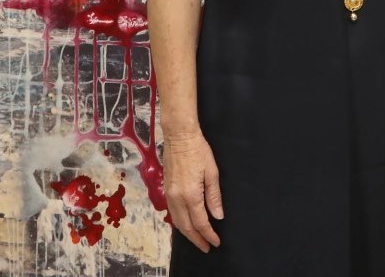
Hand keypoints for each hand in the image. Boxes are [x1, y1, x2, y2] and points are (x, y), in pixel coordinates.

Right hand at [164, 131, 222, 251]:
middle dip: (197, 239)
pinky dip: (180, 222)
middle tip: (207, 247)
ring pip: (177, 221)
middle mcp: (177, 198)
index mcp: (190, 195)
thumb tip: (218, 216)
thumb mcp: (212, 173)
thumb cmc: (198, 151)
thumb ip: (214, 197)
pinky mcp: (166, 190)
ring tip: (198, 239)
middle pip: (186, 226)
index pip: (200, 222)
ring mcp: (169, 195)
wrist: (179, 137)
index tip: (216, 242)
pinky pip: (172, 213)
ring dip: (188, 233)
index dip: (209, 234)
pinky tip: (187, 224)